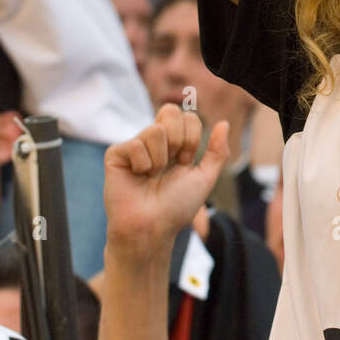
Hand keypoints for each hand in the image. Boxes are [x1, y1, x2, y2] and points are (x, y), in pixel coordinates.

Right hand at [103, 105, 229, 259]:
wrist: (153, 228)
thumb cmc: (176, 207)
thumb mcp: (205, 178)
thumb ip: (217, 151)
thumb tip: (224, 122)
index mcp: (174, 143)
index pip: (188, 117)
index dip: (192, 140)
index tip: (186, 163)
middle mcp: (154, 141)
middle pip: (170, 111)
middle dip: (178, 142)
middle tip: (170, 166)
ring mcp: (134, 146)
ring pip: (155, 130)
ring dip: (160, 159)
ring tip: (151, 176)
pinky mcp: (116, 154)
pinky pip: (135, 144)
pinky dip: (142, 165)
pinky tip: (136, 177)